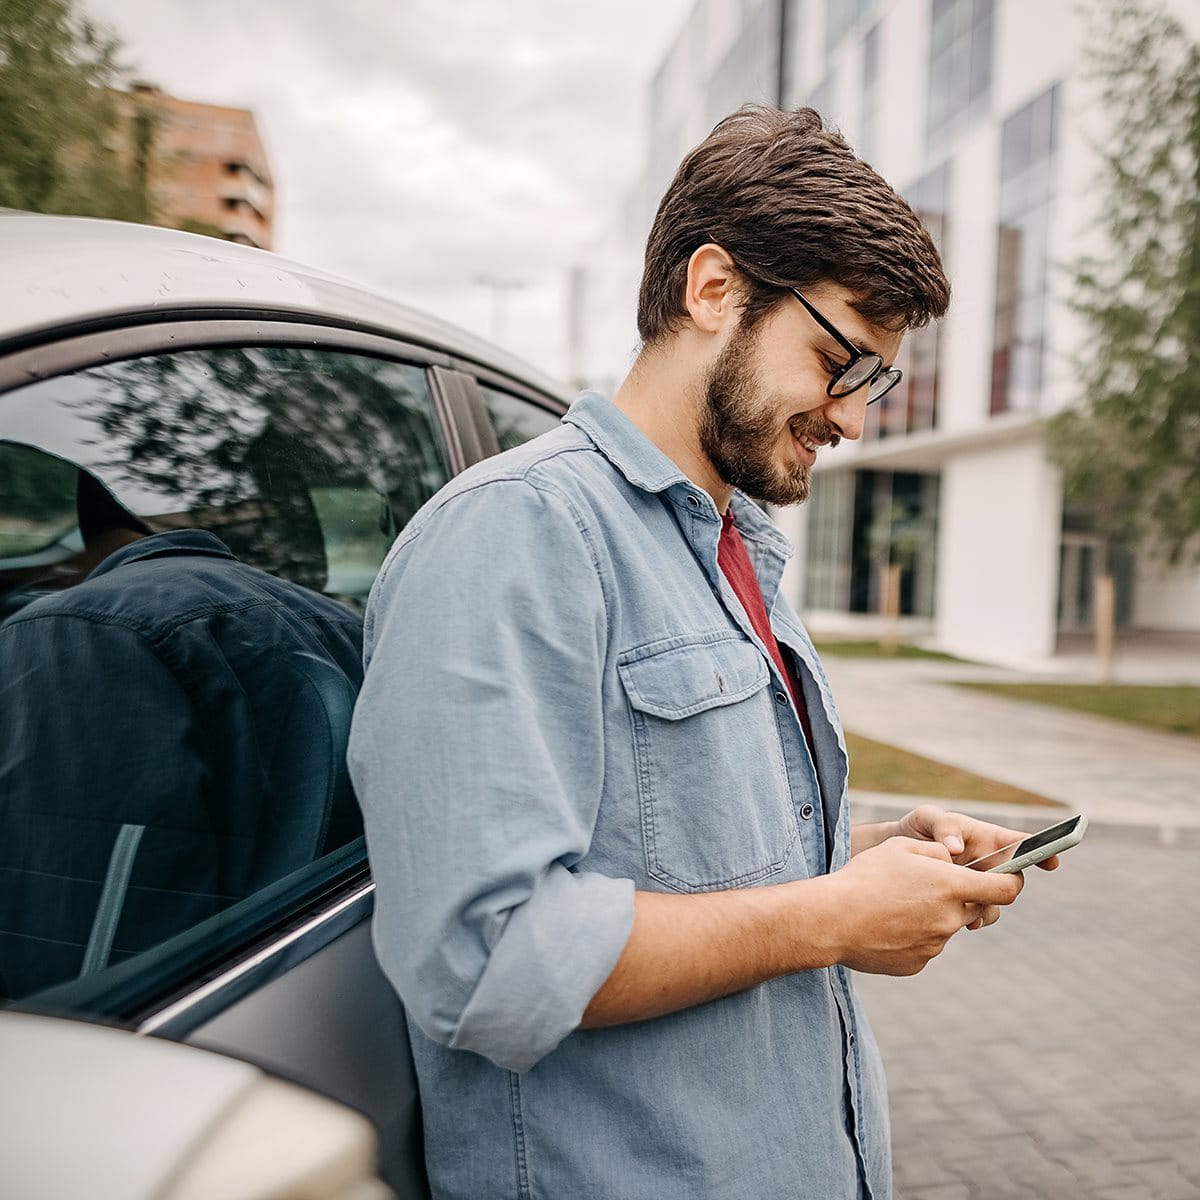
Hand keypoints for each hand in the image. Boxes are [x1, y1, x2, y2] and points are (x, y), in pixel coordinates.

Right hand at [821, 836, 1023, 974]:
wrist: (832, 919)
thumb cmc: (866, 876)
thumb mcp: (901, 845)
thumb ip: (937, 851)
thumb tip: (953, 861)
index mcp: (951, 886)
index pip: (1006, 889)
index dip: (1014, 880)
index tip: (1010, 877)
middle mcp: (950, 918)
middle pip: (974, 908)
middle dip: (958, 897)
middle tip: (924, 887)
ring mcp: (935, 945)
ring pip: (946, 927)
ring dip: (930, 916)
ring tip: (894, 905)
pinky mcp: (918, 963)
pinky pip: (925, 946)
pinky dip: (912, 935)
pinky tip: (885, 925)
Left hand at [895, 805, 1058, 929]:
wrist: (891, 854)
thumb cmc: (915, 829)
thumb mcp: (926, 818)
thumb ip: (942, 826)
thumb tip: (956, 848)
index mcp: (986, 838)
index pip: (1021, 843)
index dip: (1042, 849)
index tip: (1052, 861)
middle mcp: (989, 863)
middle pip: (1013, 878)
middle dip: (1009, 887)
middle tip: (997, 890)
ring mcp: (978, 884)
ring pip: (998, 901)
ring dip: (991, 908)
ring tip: (976, 914)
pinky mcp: (964, 901)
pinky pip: (979, 914)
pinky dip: (976, 919)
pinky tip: (964, 921)